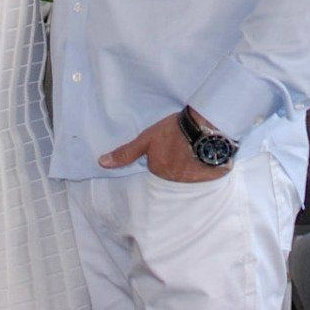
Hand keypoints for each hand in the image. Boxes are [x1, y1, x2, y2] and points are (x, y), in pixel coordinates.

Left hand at [98, 111, 229, 182]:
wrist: (204, 128)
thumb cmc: (173, 130)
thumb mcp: (146, 138)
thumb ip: (125, 153)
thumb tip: (102, 163)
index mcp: (157, 169)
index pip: (156, 166)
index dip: (161, 153)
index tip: (168, 144)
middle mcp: (172, 179)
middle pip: (171, 171)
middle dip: (175, 160)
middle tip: (181, 144)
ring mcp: (190, 180)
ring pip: (186, 174)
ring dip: (189, 164)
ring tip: (194, 147)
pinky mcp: (207, 179)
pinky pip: (203, 176)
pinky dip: (203, 167)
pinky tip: (206, 154)